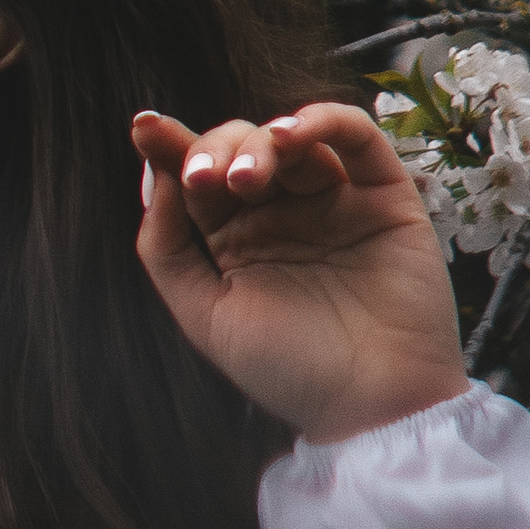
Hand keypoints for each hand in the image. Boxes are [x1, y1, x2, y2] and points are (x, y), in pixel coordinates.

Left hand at [131, 101, 468, 445]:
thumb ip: (168, 246)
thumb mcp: (205, 315)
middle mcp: (281, 211)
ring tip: (246, 177)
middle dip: (215, 150)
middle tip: (206, 180)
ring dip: (261, 143)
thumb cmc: (288, 370)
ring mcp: (333, 199)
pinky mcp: (384, 195)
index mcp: (233, 237)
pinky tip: (293, 134)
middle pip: (239, 147)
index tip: (145, 127)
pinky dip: (323, 120)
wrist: (374, 408)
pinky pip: (356, 136)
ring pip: (291, 137)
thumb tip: (155, 175)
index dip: (170, 147)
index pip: (197, 176)